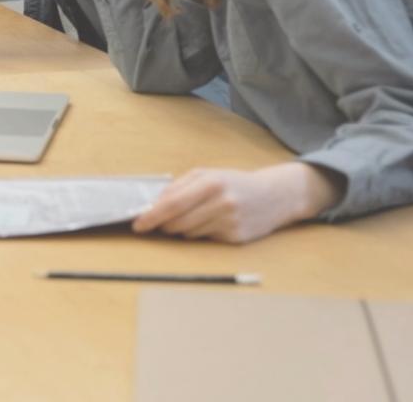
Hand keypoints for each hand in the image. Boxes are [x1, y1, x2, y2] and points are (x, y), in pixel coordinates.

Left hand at [132, 163, 342, 243]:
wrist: (275, 195)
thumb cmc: (234, 183)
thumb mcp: (207, 174)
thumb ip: (179, 186)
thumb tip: (153, 204)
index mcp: (211, 183)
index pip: (172, 204)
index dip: (151, 216)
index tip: (137, 224)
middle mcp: (221, 203)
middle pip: (178, 222)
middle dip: (162, 224)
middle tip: (157, 222)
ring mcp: (230, 222)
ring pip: (188, 233)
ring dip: (181, 229)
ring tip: (193, 216)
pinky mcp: (236, 238)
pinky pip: (204, 239)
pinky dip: (199, 233)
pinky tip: (210, 222)